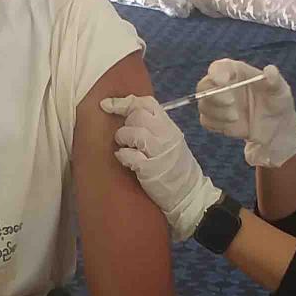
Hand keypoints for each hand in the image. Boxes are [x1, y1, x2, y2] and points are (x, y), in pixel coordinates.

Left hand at [102, 95, 221, 242]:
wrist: (189, 194)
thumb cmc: (176, 167)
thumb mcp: (171, 141)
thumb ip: (155, 127)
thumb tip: (129, 114)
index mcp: (170, 126)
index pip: (147, 103)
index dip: (124, 102)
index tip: (106, 104)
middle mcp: (166, 135)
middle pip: (137, 115)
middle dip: (125, 124)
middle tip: (126, 138)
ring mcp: (158, 152)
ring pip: (132, 132)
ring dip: (122, 139)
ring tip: (124, 148)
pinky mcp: (150, 169)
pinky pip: (130, 155)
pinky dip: (123, 156)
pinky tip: (124, 159)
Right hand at [197, 60, 295, 168]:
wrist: (275, 130)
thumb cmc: (278, 104)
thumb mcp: (281, 91)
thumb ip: (274, 80)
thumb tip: (270, 70)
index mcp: (237, 72)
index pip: (219, 67)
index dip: (218, 72)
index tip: (224, 81)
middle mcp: (223, 85)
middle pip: (204, 85)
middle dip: (214, 95)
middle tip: (231, 103)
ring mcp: (218, 103)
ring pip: (203, 104)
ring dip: (218, 113)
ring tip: (236, 118)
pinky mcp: (216, 119)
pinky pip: (206, 120)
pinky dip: (217, 124)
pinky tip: (233, 125)